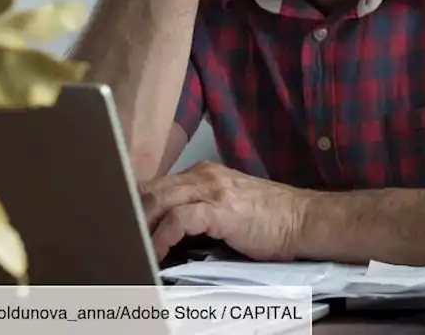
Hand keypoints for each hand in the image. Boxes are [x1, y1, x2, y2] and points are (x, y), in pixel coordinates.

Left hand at [139, 161, 307, 261]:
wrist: (304, 220)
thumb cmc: (272, 219)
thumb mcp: (230, 205)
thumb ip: (201, 207)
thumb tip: (167, 229)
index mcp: (206, 173)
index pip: (158, 184)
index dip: (137, 204)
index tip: (126, 225)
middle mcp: (205, 175)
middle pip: (151, 189)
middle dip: (132, 213)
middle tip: (120, 237)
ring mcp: (213, 190)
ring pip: (158, 200)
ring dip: (141, 226)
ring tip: (132, 246)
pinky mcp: (220, 209)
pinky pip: (178, 220)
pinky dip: (162, 237)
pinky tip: (157, 252)